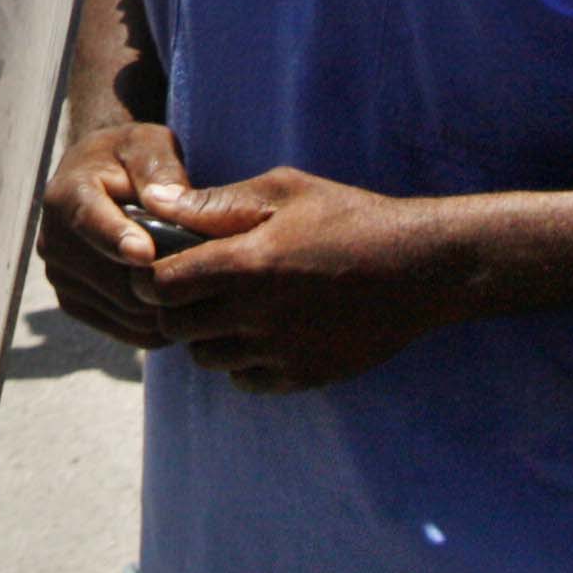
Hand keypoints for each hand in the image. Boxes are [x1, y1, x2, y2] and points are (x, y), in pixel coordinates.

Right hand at [37, 115, 193, 346]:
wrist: (102, 177)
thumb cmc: (132, 157)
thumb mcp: (148, 145)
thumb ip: (158, 168)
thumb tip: (167, 201)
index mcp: (66, 194)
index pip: (88, 221)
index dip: (116, 239)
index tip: (146, 254)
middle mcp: (54, 239)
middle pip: (111, 277)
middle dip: (159, 280)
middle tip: (209, 279)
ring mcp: (60, 275)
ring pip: (121, 308)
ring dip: (162, 305)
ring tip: (202, 294)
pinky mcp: (72, 301)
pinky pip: (120, 328)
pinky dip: (153, 326)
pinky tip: (182, 308)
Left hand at [128, 168, 465, 391]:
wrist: (419, 268)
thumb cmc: (350, 217)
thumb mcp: (283, 192)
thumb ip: (214, 204)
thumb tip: (154, 203)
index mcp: (245, 264)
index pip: (161, 286)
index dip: (153, 276)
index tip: (164, 265)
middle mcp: (256, 314)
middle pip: (175, 328)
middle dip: (174, 307)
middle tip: (192, 288)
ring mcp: (280, 351)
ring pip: (206, 358)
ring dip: (206, 336)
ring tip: (229, 309)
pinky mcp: (304, 375)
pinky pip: (245, 380)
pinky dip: (242, 361)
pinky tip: (262, 332)